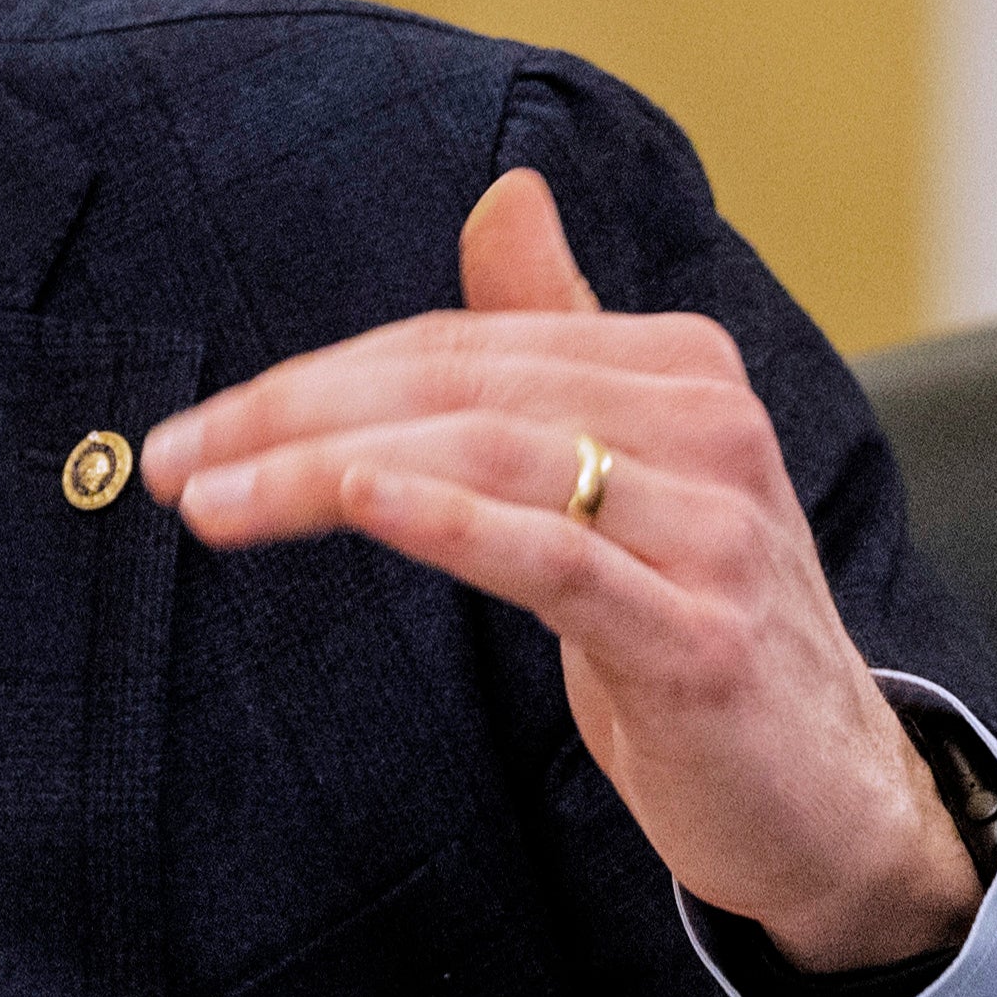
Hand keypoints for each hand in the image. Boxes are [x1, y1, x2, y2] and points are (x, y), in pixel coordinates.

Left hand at [137, 167, 977, 972]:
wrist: (827, 802)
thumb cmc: (692, 629)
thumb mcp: (622, 475)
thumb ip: (557, 336)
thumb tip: (505, 194)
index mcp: (678, 370)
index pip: (460, 347)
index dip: (316, 377)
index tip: (197, 427)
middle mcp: (709, 427)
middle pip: (460, 390)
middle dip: (293, 416)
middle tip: (168, 458)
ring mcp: (713, 531)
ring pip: (489, 457)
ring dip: (325, 469)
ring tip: (208, 501)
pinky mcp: (701, 637)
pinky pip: (557, 557)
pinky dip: (446, 518)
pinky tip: (351, 499)